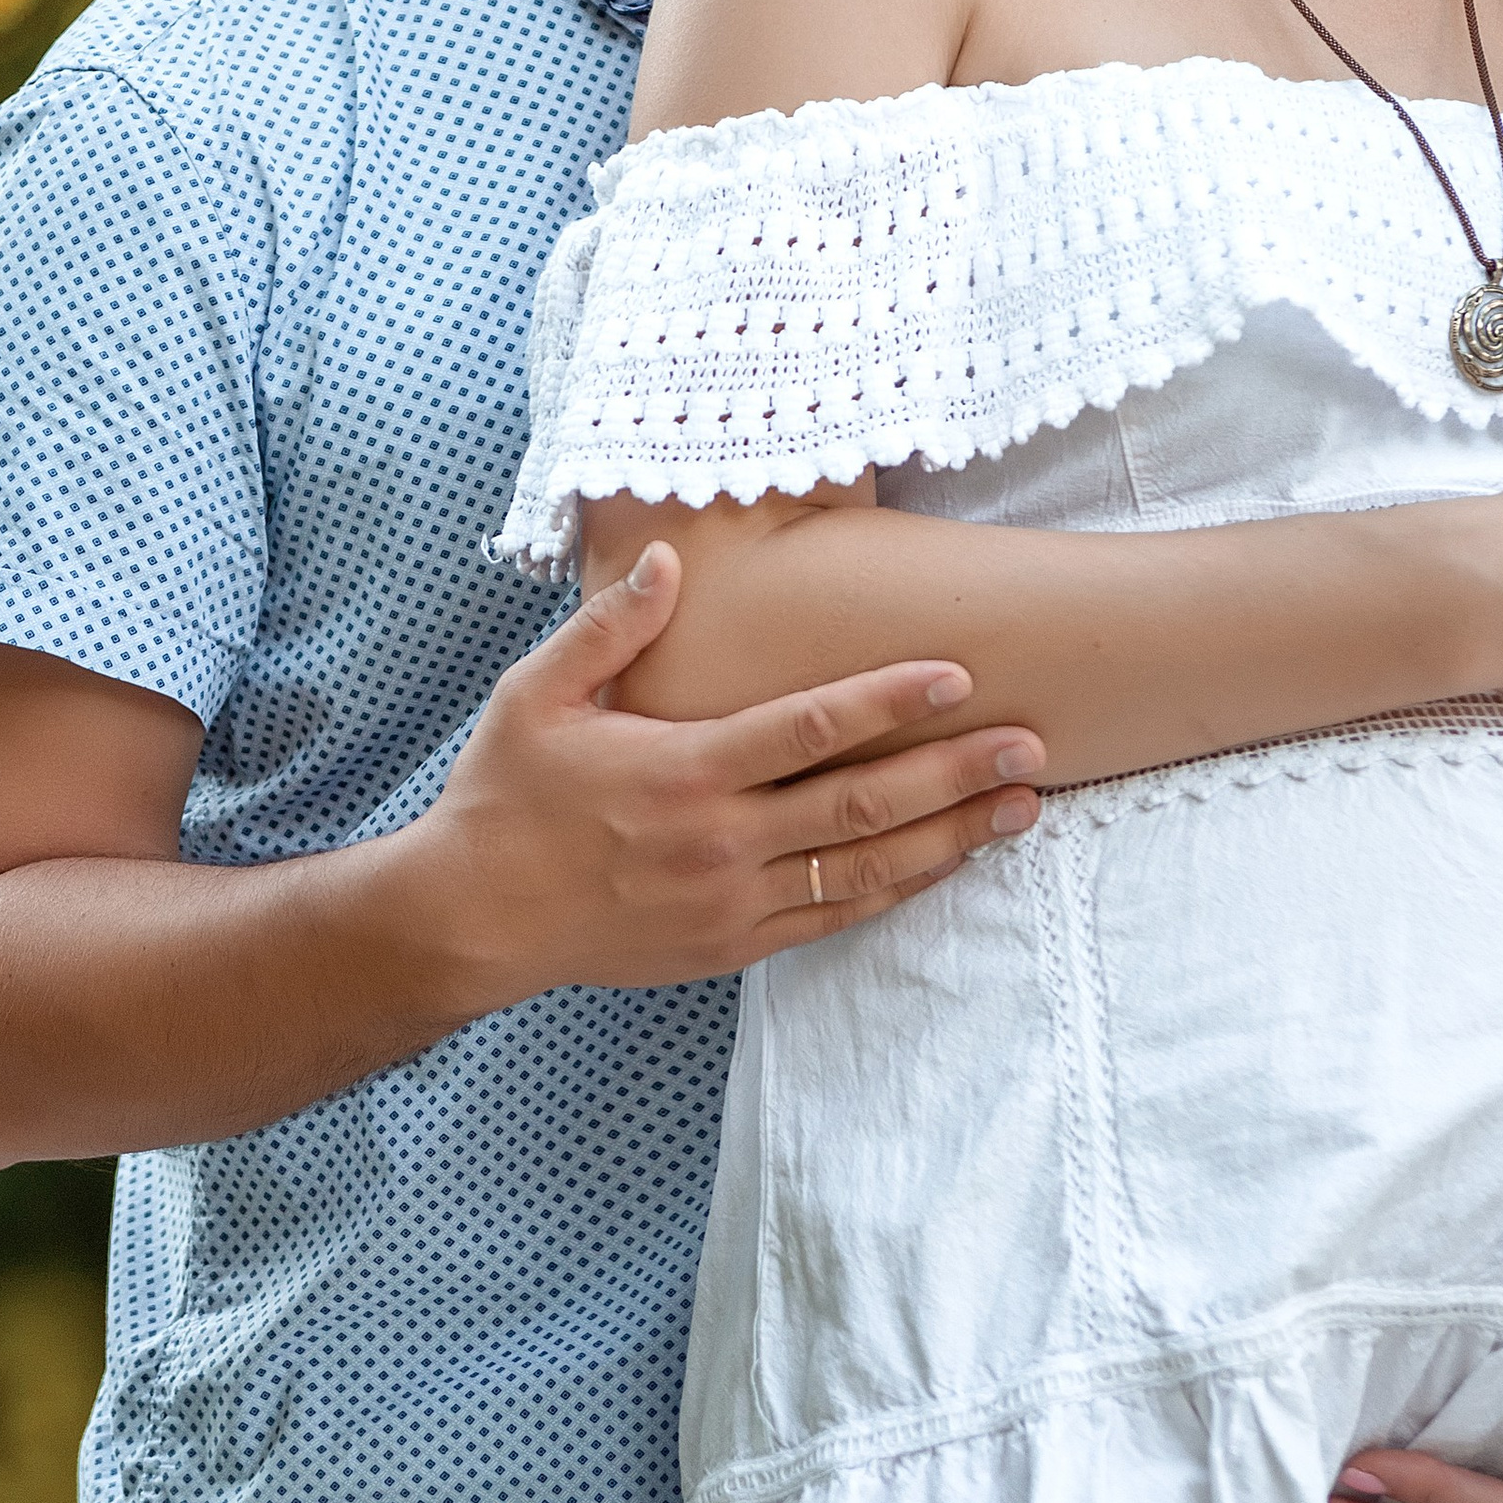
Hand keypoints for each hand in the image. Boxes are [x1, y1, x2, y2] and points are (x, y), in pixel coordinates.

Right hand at [407, 541, 1043, 1015]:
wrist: (470, 918)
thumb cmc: (504, 795)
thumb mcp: (536, 694)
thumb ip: (611, 627)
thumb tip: (674, 557)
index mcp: (682, 770)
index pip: (808, 728)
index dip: (889, 699)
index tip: (958, 673)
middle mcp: (719, 841)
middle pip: (862, 804)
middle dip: (955, 772)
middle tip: (1031, 743)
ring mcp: (732, 901)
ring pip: (866, 870)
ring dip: (951, 837)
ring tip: (1021, 807)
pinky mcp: (733, 944)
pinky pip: (835, 918)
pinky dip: (897, 890)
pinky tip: (947, 863)